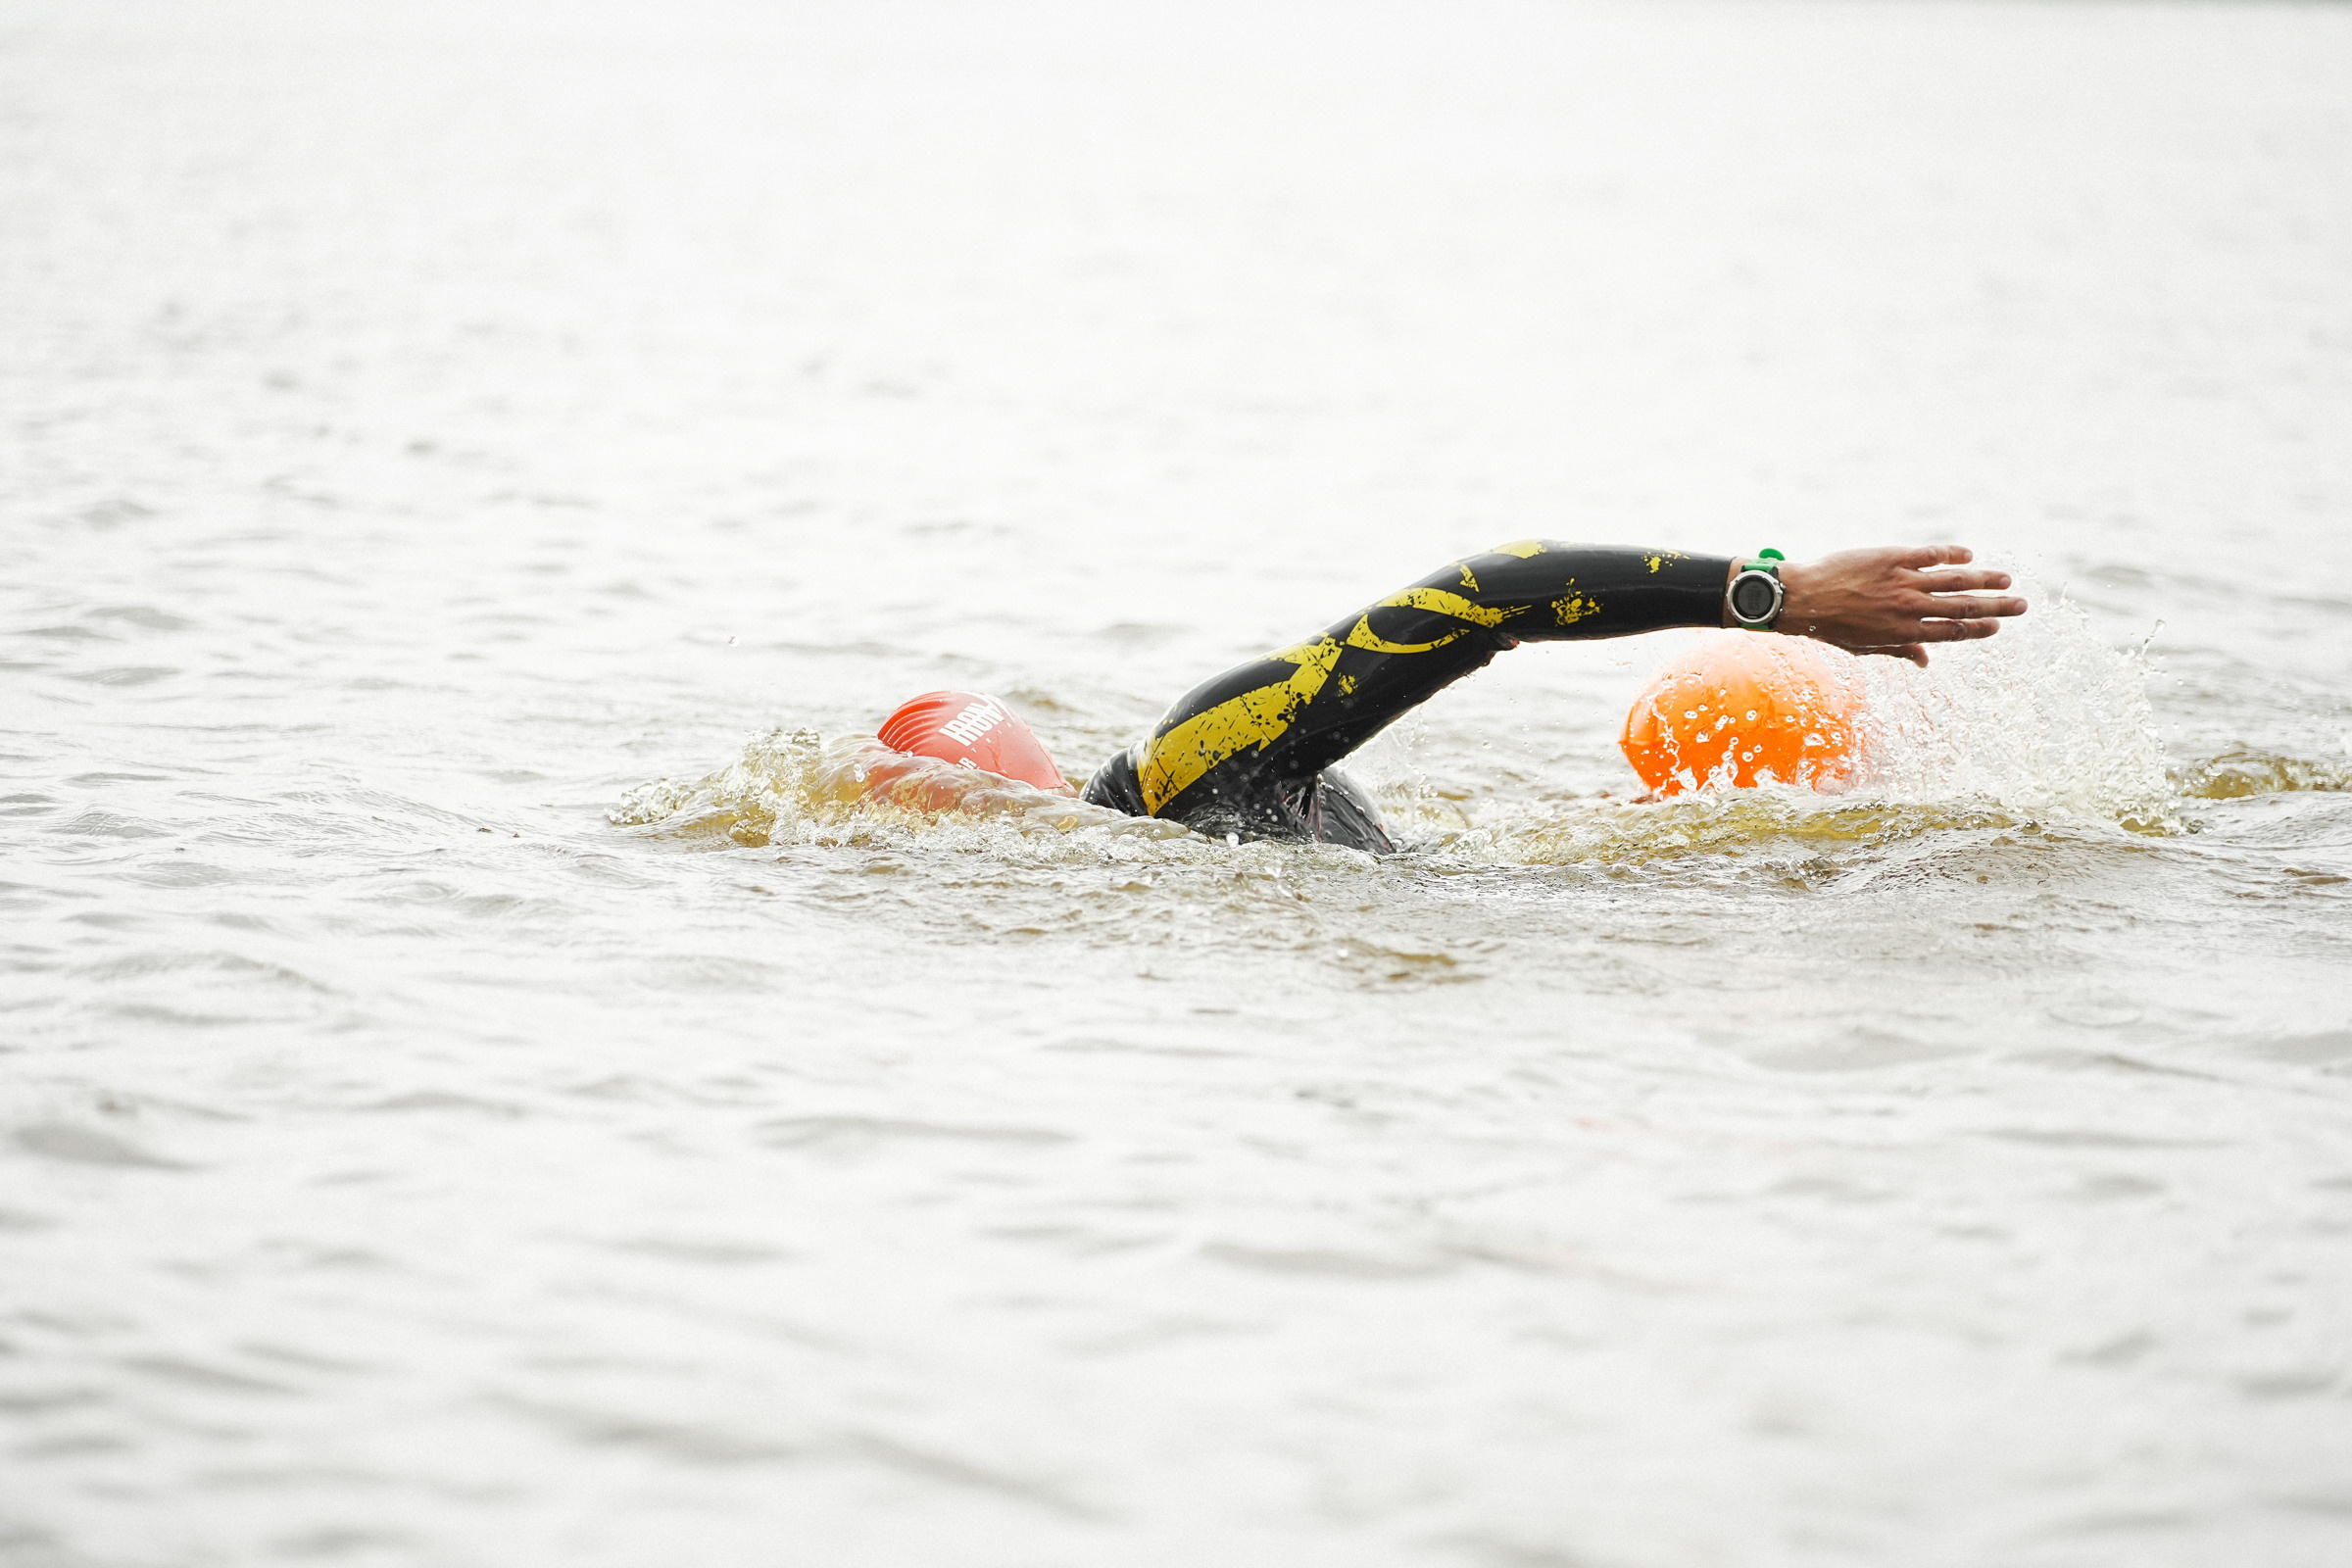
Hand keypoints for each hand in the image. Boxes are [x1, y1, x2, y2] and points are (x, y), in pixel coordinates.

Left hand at [1756, 545, 2027, 666]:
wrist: (1802, 597)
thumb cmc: (1830, 626)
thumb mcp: (1864, 647)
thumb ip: (1899, 651)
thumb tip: (1925, 662)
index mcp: (1904, 633)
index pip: (1953, 632)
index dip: (1979, 629)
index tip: (1998, 626)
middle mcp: (1909, 608)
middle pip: (1963, 607)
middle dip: (1996, 606)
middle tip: (2022, 604)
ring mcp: (1903, 581)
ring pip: (1955, 579)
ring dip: (1984, 579)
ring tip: (2006, 579)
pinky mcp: (1892, 557)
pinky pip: (1930, 554)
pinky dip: (1952, 554)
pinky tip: (1969, 555)